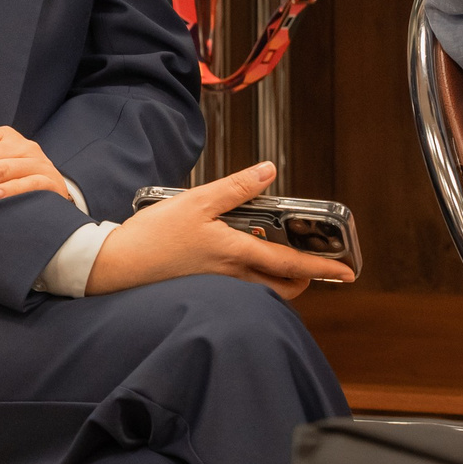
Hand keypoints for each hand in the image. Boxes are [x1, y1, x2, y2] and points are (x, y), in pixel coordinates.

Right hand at [86, 163, 353, 299]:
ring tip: (275, 258)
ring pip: (264, 293)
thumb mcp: (196, 200)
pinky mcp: (204, 293)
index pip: (290, 265)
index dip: (322, 268)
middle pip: (283, 288)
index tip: (347, 272)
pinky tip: (239, 261)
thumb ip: (236, 187)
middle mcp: (232, 278)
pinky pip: (242, 293)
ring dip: (278, 281)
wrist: (115, 266)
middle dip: (303, 279)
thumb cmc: (153, 237)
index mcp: (235, 253)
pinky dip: (254, 282)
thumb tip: (268, 170)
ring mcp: (219, 290)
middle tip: (310, 263)